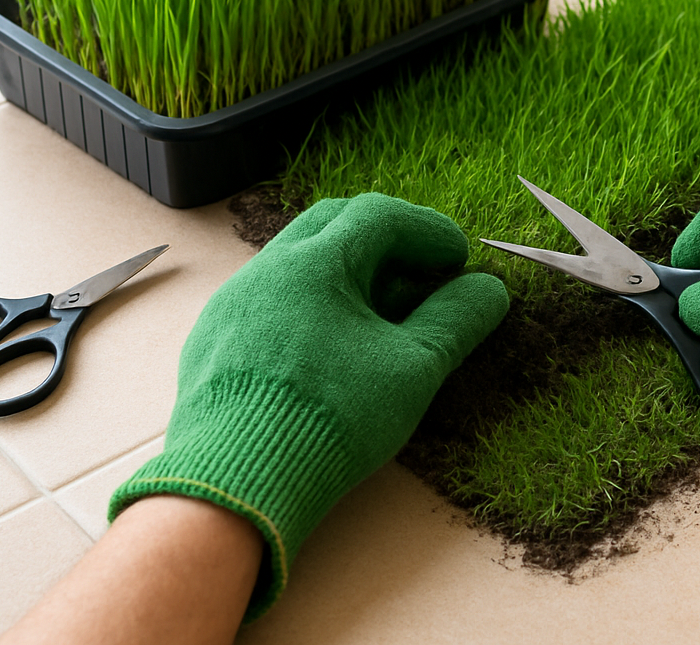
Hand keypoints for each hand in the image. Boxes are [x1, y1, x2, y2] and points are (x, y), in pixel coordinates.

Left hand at [109, 194, 507, 618]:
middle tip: (420, 274)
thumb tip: (487, 288)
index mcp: (315, 262)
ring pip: (296, 264)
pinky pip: (269, 303)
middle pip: (332, 224)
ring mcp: (231, 305)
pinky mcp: (212, 344)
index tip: (458, 259)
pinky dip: (310, 307)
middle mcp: (266, 269)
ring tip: (379, 317)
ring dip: (345, 274)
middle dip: (385, 240)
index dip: (428, 230)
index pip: (380, 216)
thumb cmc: (331, 418)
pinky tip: (327, 352)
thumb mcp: (414, 368)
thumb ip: (456, 320)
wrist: (234, 484)